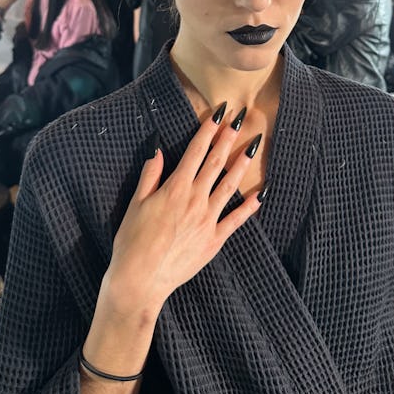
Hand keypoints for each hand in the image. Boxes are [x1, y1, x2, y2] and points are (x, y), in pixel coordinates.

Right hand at [102, 110, 261, 320]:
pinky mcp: (214, 240)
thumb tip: (158, 150)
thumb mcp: (135, 203)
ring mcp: (207, 220)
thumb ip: (150, 175)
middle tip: (240, 119)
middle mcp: (195, 199)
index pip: (195, 151)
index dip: (208, 130)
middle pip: (215, 162)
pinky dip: (250, 206)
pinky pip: (236, 219)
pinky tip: (261, 193)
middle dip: (228, 139)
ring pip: (229, 185)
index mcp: (175, 188)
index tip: (219, 113)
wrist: (139, 280)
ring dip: (242, 164)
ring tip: (254, 146)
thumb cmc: (131, 242)